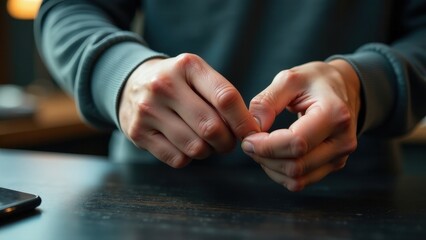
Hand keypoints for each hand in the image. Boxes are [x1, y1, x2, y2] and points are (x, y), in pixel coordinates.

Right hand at [119, 53, 258, 167]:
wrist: (131, 84)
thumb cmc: (176, 83)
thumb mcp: (197, 75)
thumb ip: (222, 96)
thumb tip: (249, 129)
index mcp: (187, 66)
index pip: (225, 98)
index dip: (244, 121)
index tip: (252, 133)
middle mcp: (164, 86)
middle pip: (211, 127)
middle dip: (227, 141)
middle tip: (228, 141)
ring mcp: (148, 110)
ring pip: (195, 147)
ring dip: (208, 151)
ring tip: (206, 142)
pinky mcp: (138, 133)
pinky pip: (177, 159)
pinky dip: (188, 157)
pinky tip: (185, 144)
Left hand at [242, 60, 359, 190]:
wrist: (343, 87)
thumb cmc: (314, 81)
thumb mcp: (289, 79)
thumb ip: (267, 102)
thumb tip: (253, 128)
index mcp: (335, 114)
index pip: (297, 143)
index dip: (266, 146)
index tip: (247, 138)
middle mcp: (342, 140)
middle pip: (296, 166)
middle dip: (265, 157)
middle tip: (249, 142)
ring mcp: (339, 156)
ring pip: (297, 179)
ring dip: (270, 167)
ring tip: (260, 147)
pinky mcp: (332, 165)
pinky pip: (300, 182)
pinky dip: (279, 173)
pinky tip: (272, 156)